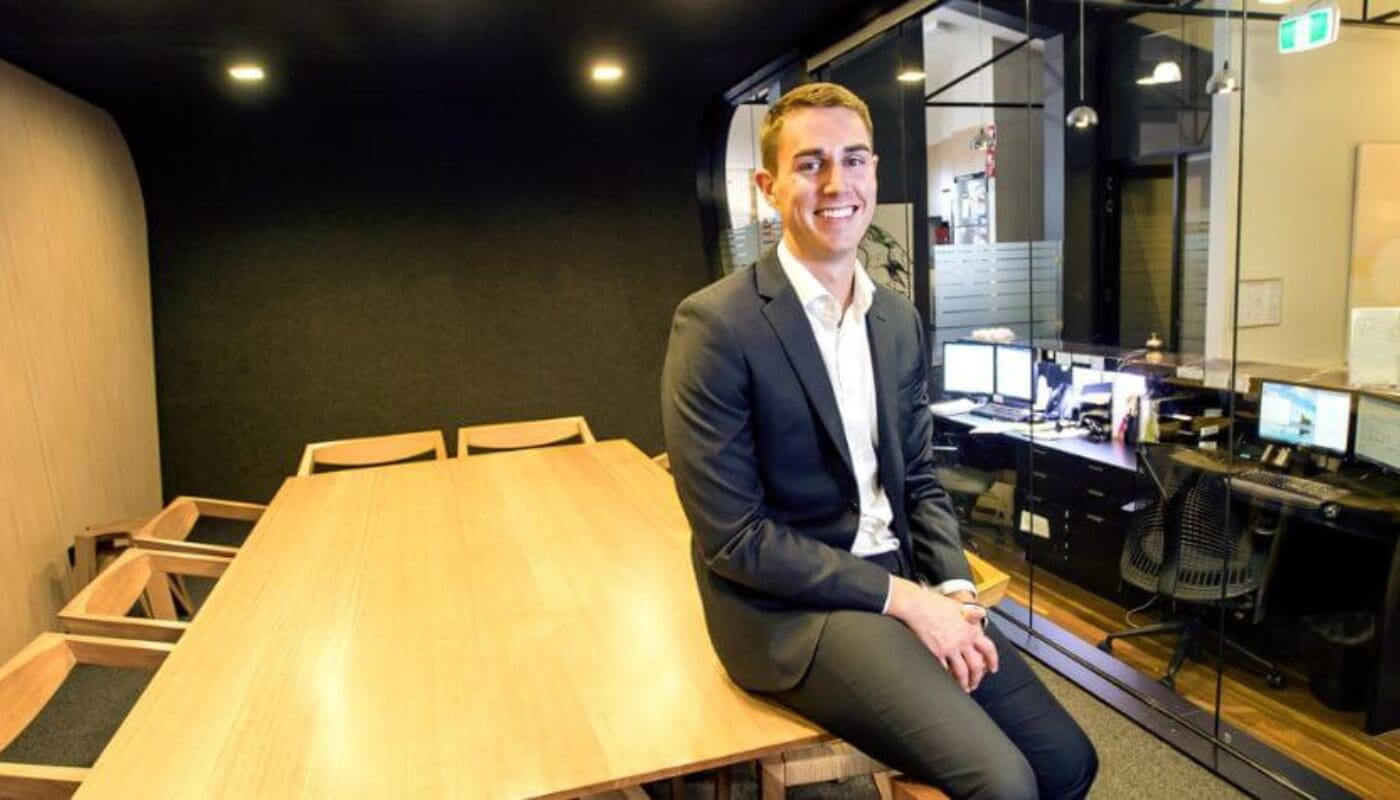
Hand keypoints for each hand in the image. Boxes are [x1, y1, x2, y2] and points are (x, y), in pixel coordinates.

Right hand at [886, 577, 998, 691]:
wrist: (916, 606)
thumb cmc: (934, 604)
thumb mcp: (958, 606)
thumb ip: (971, 613)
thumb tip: (980, 615)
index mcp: (971, 629)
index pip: (989, 649)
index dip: (993, 661)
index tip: (992, 668)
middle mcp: (963, 641)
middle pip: (976, 666)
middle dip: (977, 678)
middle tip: (975, 683)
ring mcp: (950, 648)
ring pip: (962, 673)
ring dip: (964, 683)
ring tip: (962, 687)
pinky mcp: (936, 653)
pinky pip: (945, 671)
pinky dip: (947, 678)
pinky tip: (947, 680)